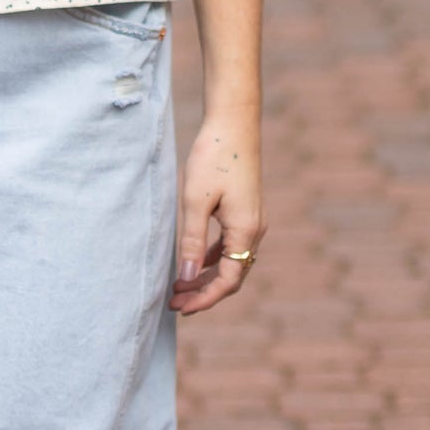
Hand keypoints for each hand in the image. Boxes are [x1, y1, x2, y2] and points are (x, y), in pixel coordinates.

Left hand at [171, 114, 263, 313]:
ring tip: (179, 287)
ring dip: (206, 276)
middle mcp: (255, 229)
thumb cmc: (213, 157)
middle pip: (232, 275)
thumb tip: (186, 278)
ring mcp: (253, 220)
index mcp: (246, 230)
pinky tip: (193, 261)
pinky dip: (212, 258)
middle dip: (204, 292)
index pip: (228, 280)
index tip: (179, 307)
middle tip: (174, 303)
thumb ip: (191, 241)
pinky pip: (231, 245)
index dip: (204, 298)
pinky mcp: (246, 210)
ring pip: (231, 261)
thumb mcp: (195, 200)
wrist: (233, 122)